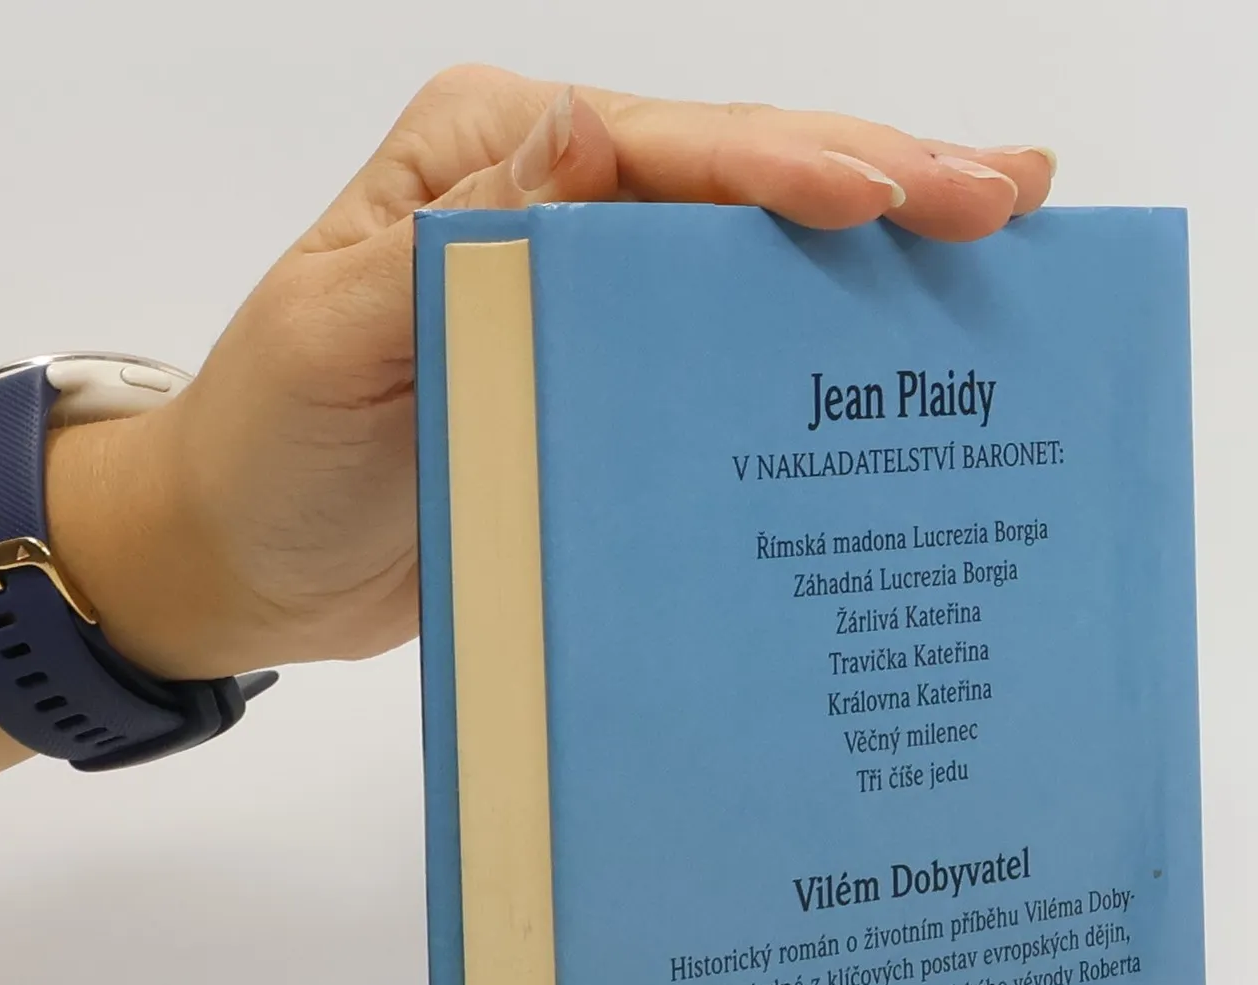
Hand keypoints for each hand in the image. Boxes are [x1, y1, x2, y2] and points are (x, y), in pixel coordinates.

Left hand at [54, 67, 1054, 682]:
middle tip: (1015, 199)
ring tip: (1005, 250)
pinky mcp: (609, 396)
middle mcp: (559, 209)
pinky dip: (814, 360)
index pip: (669, 147)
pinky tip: (900, 365)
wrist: (241, 564)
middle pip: (742, 188)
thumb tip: (577, 148)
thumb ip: (447, 250)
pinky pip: (724, 364)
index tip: (901, 199)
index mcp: (495, 159)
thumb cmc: (270, 446)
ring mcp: (593, 304)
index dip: (794, 168)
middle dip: (883, 187)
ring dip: (877, 264)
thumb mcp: (333, 332)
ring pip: (754, 269)